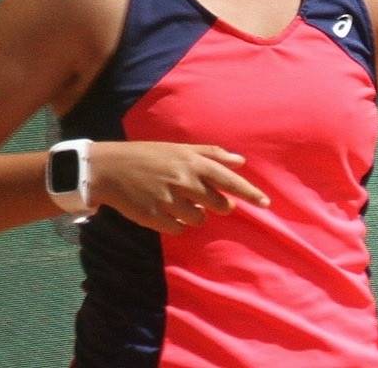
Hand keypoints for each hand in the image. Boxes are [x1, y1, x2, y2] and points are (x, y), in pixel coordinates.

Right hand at [86, 141, 269, 234]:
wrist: (110, 168)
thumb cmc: (150, 155)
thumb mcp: (181, 148)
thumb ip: (212, 154)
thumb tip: (241, 161)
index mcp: (193, 163)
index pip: (230, 181)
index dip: (250, 193)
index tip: (267, 203)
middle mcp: (184, 182)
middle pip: (219, 204)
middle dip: (218, 205)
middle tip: (203, 197)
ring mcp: (169, 201)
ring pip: (199, 219)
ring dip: (195, 214)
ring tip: (178, 201)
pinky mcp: (155, 217)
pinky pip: (179, 229)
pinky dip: (177, 223)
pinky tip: (166, 211)